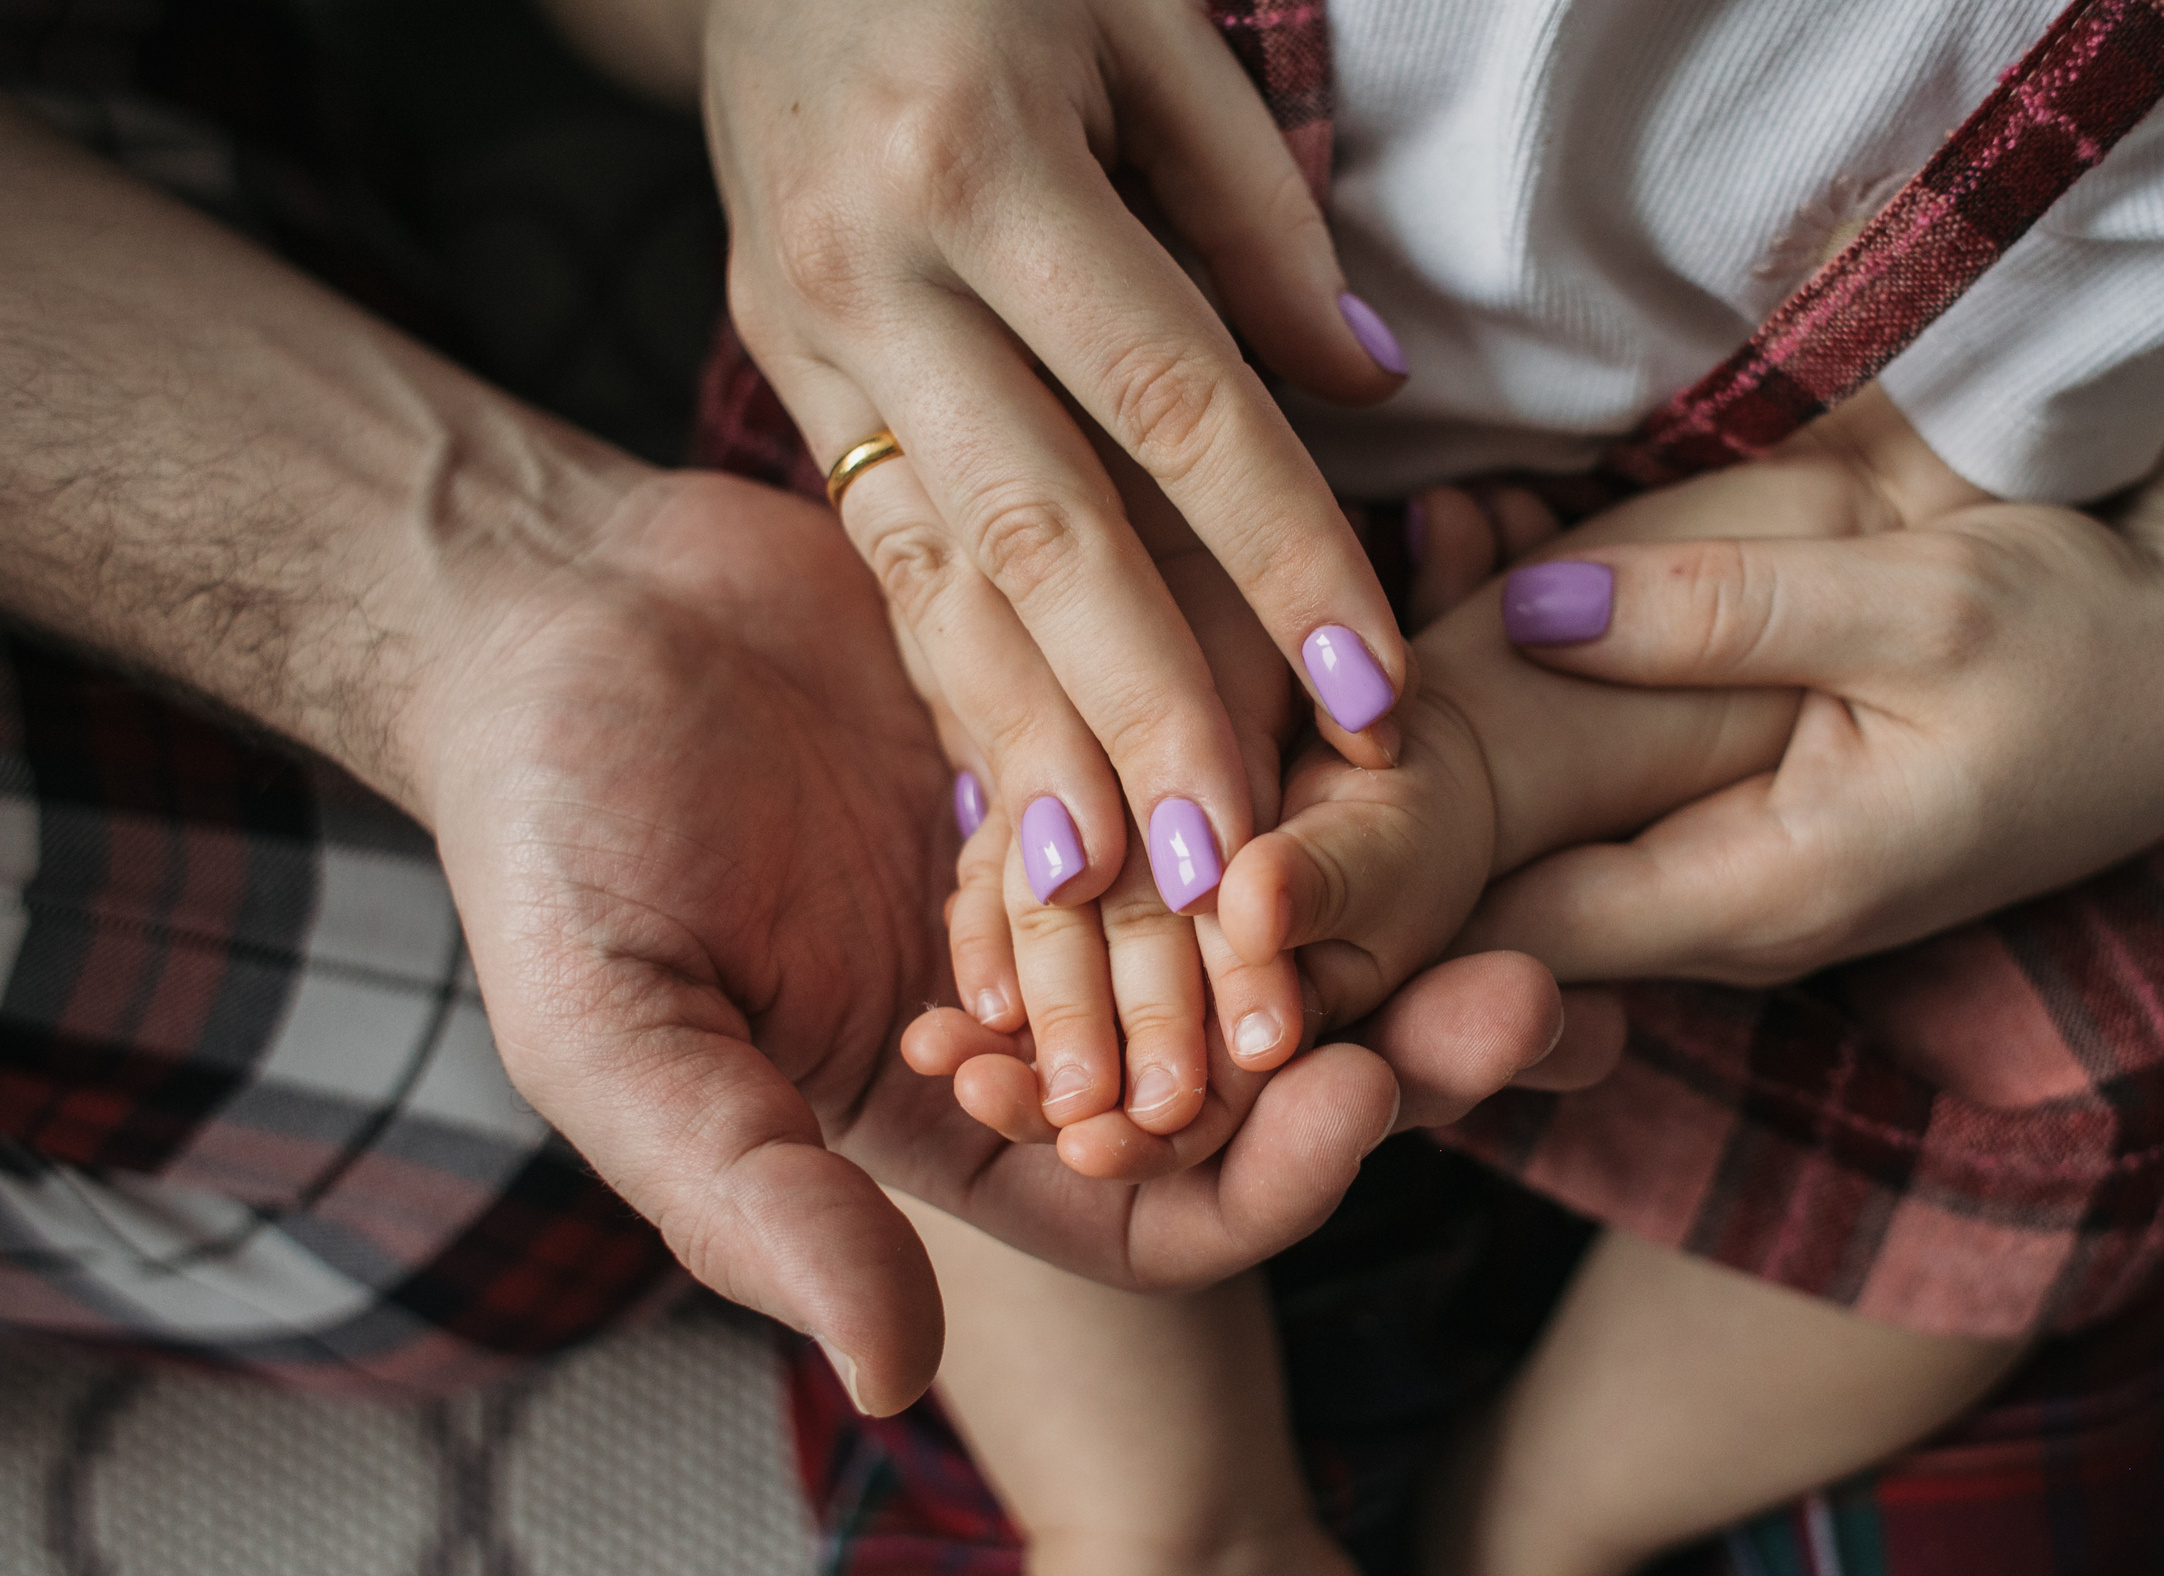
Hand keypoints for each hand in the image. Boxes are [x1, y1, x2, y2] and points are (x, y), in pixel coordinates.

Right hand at [410, 473, 1612, 1411]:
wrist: (550, 613)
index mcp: (959, 1126)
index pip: (1160, 1211)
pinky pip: (1246, 761)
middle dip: (1402, 1048)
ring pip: (1287, 924)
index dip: (1268, 1182)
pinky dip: (1323, 758)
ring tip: (1524, 865)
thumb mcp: (623, 1034)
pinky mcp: (1113, 724)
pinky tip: (1416, 715)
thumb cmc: (554, 839)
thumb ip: (754, 1201)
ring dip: (1403, 909)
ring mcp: (1097, 867)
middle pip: (1263, 1075)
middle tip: (1527, 995)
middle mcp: (1054, 1011)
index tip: (1353, 1105)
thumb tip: (891, 1372)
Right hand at [702, 0, 1412, 928]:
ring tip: (1107, 891)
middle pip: (1037, 526)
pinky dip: (958, 686)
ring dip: (1028, 747)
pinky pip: (889, 559)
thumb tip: (1362, 385)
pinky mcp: (783, 382)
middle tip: (1227, 875)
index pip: (1167, 398)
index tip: (1369, 697)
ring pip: (934, 575)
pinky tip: (1010, 803)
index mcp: (975, 159)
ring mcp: (806, 339)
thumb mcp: (1140, 26)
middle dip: (1142, 713)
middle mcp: (870, 270)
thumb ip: (1251, 219)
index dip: (1279, 555)